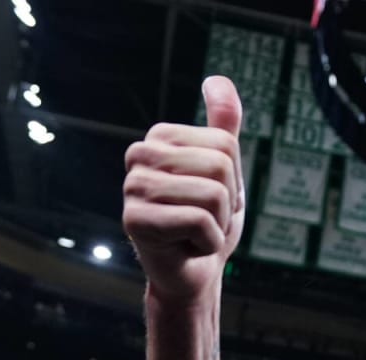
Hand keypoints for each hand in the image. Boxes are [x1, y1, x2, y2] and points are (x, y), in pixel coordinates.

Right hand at [123, 76, 245, 307]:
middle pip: (220, 167)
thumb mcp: (224, 170)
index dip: (233, 180)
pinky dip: (208, 243)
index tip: (212, 198)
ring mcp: (132, 186)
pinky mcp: (134, 220)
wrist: (194, 272)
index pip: (226, 146)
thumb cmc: (208, 221)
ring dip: (218, 224)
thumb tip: (217, 79)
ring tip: (196, 233)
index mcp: (161, 138)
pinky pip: (200, 223)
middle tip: (205, 219)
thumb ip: (222, 126)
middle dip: (227, 203)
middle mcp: (139, 155)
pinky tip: (188, 247)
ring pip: (213, 196)